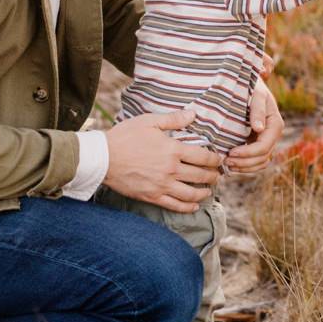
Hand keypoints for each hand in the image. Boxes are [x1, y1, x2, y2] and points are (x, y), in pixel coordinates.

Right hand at [101, 109, 222, 211]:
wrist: (103, 158)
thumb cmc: (125, 136)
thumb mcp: (149, 121)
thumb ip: (174, 119)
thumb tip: (193, 114)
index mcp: (173, 150)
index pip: (203, 157)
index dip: (215, 159)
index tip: (220, 159)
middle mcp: (171, 170)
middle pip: (201, 176)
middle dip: (213, 176)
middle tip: (218, 175)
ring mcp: (162, 186)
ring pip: (191, 194)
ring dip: (204, 193)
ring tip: (209, 191)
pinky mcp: (152, 197)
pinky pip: (175, 206)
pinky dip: (188, 207)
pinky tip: (194, 206)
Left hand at [225, 79, 284, 174]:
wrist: (249, 85)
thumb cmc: (251, 87)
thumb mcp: (255, 94)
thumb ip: (257, 110)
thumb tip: (259, 128)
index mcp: (275, 124)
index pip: (263, 146)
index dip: (247, 153)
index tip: (230, 152)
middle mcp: (273, 134)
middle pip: (262, 157)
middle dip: (244, 162)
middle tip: (225, 161)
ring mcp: (267, 140)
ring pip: (261, 162)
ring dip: (245, 167)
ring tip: (228, 165)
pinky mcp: (259, 143)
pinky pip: (257, 161)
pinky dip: (246, 166)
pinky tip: (233, 165)